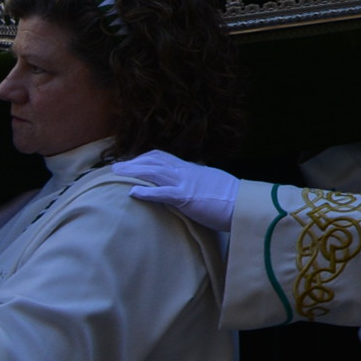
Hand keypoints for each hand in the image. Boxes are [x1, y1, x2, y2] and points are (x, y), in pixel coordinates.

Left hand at [112, 150, 237, 231]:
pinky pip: (162, 192)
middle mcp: (187, 172)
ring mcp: (186, 183)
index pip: (165, 157)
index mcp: (193, 169)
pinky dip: (145, 191)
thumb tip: (193, 183)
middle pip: (155, 161)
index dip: (145, 158)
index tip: (132, 161)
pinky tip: (132, 192)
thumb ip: (200, 180)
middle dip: (133, 162)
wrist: (245, 203)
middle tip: (115, 166)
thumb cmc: (232, 198)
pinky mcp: (186, 197)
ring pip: (154, 172)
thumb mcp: (214, 182)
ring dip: (133, 171)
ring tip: (117, 173)